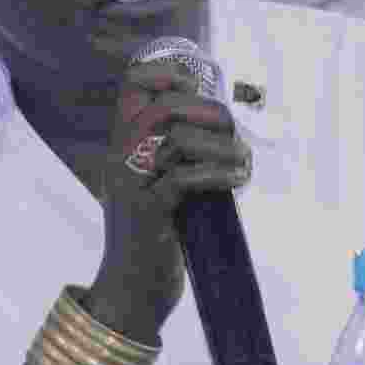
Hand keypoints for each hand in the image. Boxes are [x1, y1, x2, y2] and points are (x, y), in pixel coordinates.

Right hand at [86, 59, 252, 342]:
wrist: (132, 292)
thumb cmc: (156, 233)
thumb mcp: (160, 182)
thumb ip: (178, 151)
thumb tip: (224, 121)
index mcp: (123, 143)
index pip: (132, 85)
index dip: (168, 72)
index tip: (199, 85)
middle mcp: (120, 157)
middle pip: (164, 108)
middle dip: (210, 112)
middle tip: (233, 133)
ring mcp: (132, 185)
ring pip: (177, 140)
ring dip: (224, 146)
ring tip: (244, 161)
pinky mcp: (149, 214)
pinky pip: (185, 179)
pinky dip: (219, 174)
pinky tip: (238, 179)